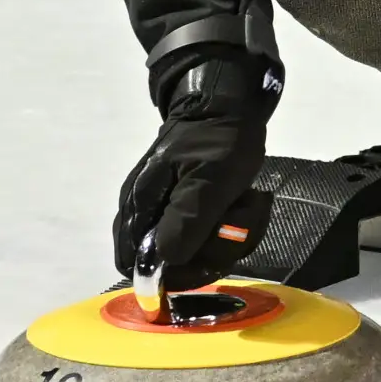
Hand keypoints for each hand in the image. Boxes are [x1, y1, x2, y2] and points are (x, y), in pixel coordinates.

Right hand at [110, 46, 280, 289]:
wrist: (226, 106)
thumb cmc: (218, 141)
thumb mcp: (211, 180)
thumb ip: (187, 220)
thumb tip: (164, 260)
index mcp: (141, 206)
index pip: (135, 265)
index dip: (170, 274)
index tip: (206, 256)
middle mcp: (146, 215)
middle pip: (170, 266)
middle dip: (212, 251)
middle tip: (235, 220)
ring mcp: (167, 213)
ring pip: (195, 254)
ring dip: (229, 238)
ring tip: (245, 204)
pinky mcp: (188, 210)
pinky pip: (206, 239)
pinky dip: (230, 228)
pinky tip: (241, 205)